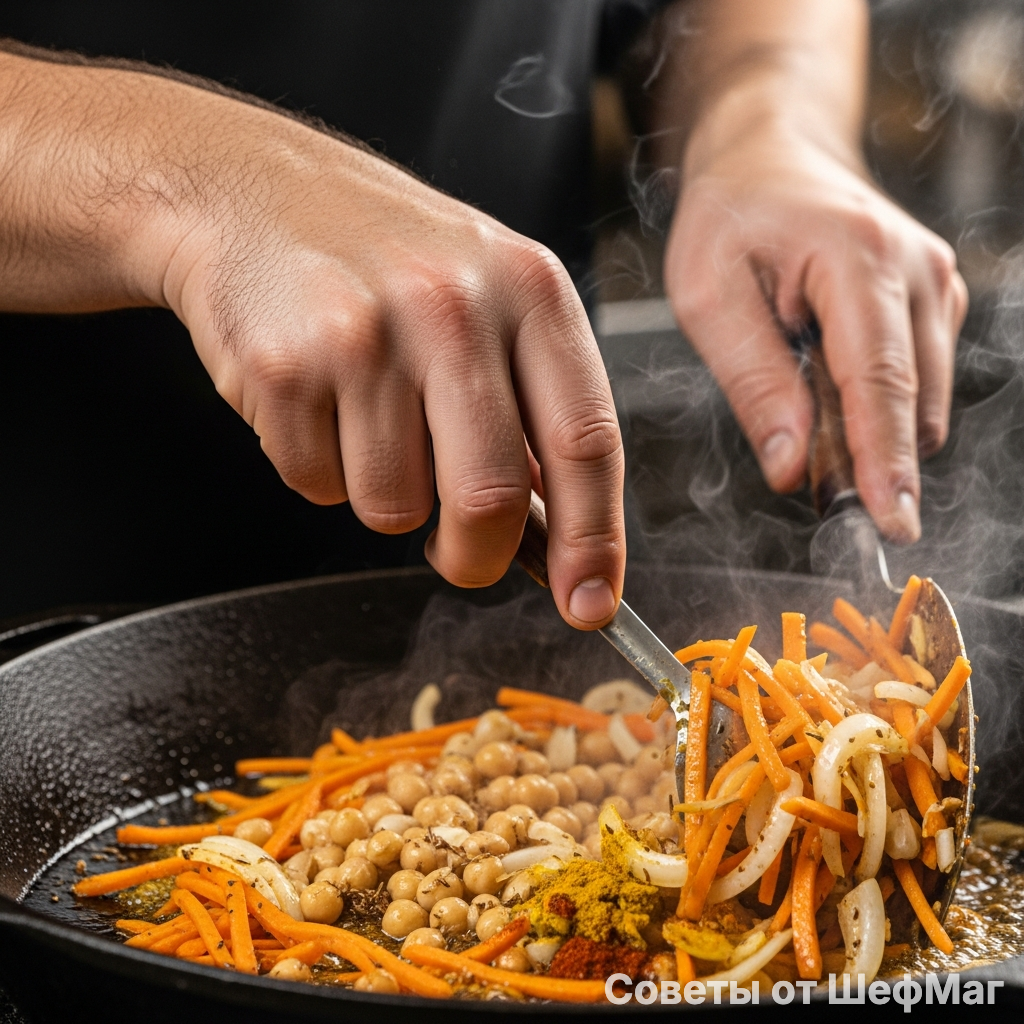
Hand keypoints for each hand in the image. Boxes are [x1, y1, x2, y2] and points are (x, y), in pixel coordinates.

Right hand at [0, 53, 624, 626]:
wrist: (251, 194)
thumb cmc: (389, 262)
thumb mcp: (489, 299)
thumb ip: (533, 406)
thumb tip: (559, 537)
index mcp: (529, 290)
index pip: (586, 440)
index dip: (594, 540)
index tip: (590, 603)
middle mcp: (452, 306)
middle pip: (490, 498)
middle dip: (474, 556)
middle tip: (459, 555)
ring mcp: (364, 334)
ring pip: (393, 508)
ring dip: (384, 497)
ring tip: (365, 417)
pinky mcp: (284, 365)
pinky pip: (317, 484)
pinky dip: (321, 469)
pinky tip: (315, 398)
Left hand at [664, 122, 967, 541]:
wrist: (772, 157)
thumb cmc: (732, 217)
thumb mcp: (709, 295)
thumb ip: (753, 381)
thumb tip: (793, 466)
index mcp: (859, 258)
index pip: (880, 381)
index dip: (885, 461)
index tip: (893, 523)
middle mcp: (917, 269)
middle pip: (911, 402)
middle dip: (871, 461)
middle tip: (815, 487)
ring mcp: (935, 285)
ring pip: (920, 401)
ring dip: (868, 433)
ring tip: (803, 409)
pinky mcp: (932, 304)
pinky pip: (915, 384)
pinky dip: (873, 408)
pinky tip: (826, 385)